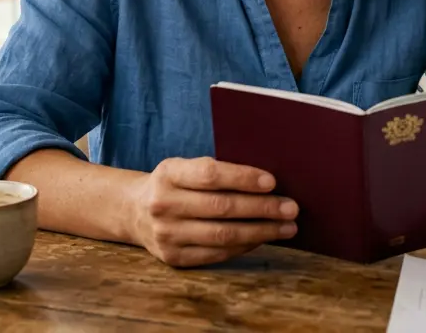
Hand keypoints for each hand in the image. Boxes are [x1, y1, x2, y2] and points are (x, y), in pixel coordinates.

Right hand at [129, 157, 298, 267]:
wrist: (134, 212)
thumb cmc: (173, 185)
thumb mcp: (183, 168)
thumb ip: (214, 172)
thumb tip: (267, 182)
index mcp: (168, 174)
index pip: (210, 175)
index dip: (243, 178)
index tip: (272, 181)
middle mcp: (163, 205)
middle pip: (221, 207)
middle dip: (262, 208)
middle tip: (291, 207)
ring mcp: (167, 235)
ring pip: (223, 235)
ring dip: (261, 231)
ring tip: (287, 227)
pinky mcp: (174, 258)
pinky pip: (217, 253)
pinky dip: (244, 246)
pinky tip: (263, 239)